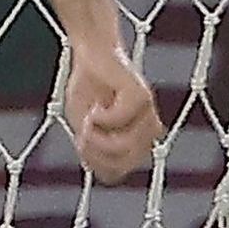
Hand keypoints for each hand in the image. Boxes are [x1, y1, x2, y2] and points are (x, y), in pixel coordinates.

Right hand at [63, 39, 161, 181]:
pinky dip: (100, 118)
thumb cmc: (88, 87)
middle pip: (121, 164)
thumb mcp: (83, 125)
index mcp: (136, 139)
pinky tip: (94, 108)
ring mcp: (147, 113)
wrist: (91, 53)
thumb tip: (106, 173)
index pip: (116, 173)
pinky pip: (119, 121)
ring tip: (87, 119)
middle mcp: (147, 129)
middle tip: (81, 133)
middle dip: (94, 152)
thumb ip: (94, 150)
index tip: (80, 144)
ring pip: (123, 146)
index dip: (93, 164)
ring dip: (96, 136)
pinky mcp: (141, 96)